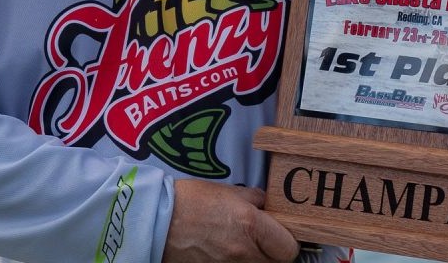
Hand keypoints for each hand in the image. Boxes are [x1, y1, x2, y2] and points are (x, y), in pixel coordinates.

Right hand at [162, 179, 299, 262]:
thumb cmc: (191, 200)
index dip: (288, 240)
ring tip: (244, 243)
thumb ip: (253, 199)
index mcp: (251, 225)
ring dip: (258, 258)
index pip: (289, 248)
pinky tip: (230, 250)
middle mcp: (244, 252)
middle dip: (275, 251)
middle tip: (266, 238)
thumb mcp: (228, 191)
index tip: (282, 232)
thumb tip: (266, 205)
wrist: (158, 220)